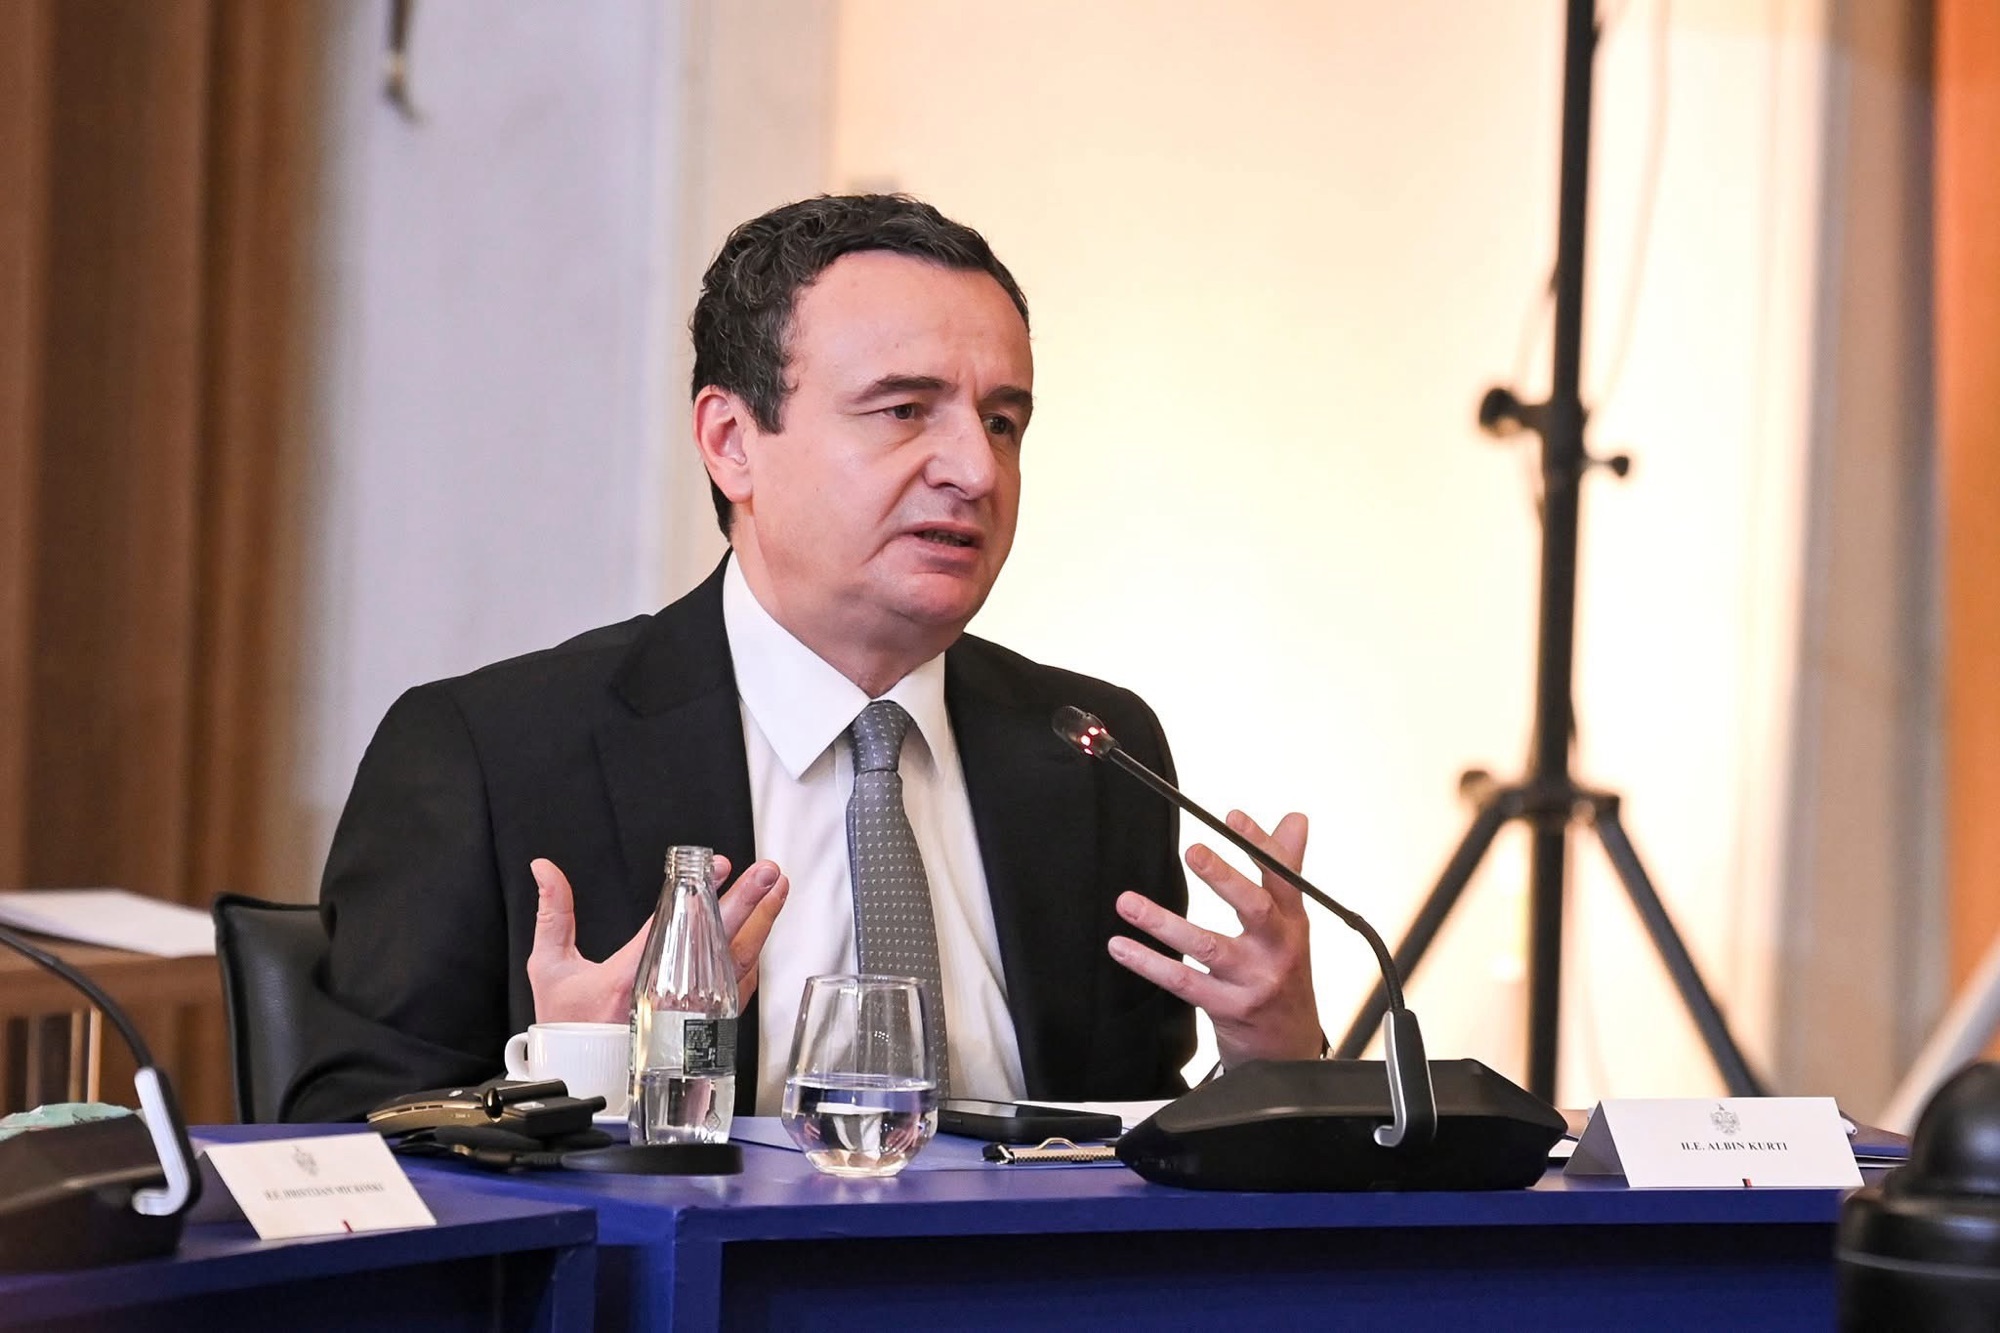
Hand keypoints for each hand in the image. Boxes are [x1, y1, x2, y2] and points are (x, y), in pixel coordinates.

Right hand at [526, 856, 788, 1021]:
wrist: (581, 1075)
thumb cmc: (567, 1024)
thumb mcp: (550, 967)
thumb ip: (553, 913)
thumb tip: (544, 869)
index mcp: (629, 980)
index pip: (672, 927)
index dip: (698, 895)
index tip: (718, 866)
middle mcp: (667, 998)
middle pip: (716, 944)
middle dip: (746, 903)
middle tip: (767, 873)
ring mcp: (690, 1014)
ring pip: (735, 966)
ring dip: (760, 924)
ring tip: (776, 889)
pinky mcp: (703, 1026)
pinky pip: (737, 989)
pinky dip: (752, 957)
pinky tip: (763, 931)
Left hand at [1106, 811, 1321, 1067]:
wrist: (1289, 1052)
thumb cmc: (1285, 976)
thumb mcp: (1292, 925)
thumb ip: (1286, 870)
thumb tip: (1294, 818)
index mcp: (1293, 923)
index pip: (1283, 877)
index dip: (1261, 846)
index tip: (1233, 817)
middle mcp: (1278, 950)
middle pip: (1255, 908)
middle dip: (1224, 877)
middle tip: (1192, 850)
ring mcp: (1254, 982)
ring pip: (1208, 947)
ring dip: (1164, 923)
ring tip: (1127, 902)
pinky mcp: (1228, 1009)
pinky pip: (1183, 982)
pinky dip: (1149, 964)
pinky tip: (1121, 946)